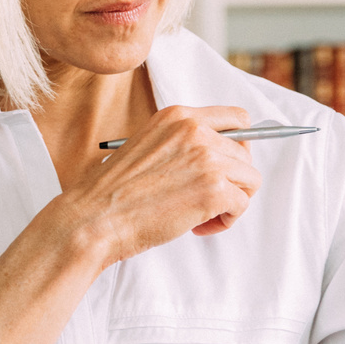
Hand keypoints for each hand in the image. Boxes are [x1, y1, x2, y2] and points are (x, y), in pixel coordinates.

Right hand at [65, 104, 259, 259]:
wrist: (93, 219)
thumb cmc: (112, 193)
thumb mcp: (147, 147)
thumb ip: (181, 143)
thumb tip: (217, 156)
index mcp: (177, 116)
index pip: (236, 118)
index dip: (238, 145)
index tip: (228, 166)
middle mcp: (196, 131)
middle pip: (245, 153)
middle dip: (231, 180)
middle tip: (202, 200)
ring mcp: (208, 159)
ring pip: (250, 179)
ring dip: (230, 201)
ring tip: (199, 216)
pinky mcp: (215, 189)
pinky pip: (242, 205)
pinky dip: (225, 220)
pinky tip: (197, 226)